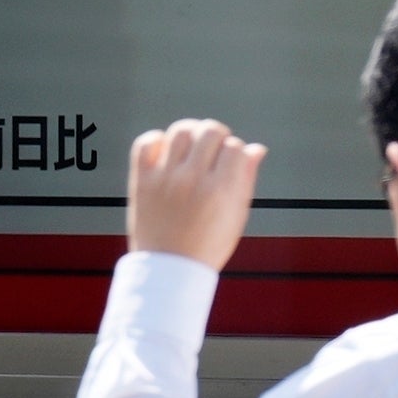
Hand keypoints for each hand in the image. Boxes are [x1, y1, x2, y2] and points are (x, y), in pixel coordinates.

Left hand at [127, 120, 265, 269]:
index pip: (235, 147)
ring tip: (192, 148)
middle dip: (218, 136)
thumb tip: (255, 149)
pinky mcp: (142, 179)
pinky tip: (167, 152)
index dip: (238, 150)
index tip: (234, 162)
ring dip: (191, 134)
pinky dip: (157, 140)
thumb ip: (246, 178)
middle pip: (209, 131)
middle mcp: (193, 180)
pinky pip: (146, 142)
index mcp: (221, 191)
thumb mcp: (237, 215)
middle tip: (215, 149)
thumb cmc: (209, 244)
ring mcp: (165, 178)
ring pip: (180, 132)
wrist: (170, 266)